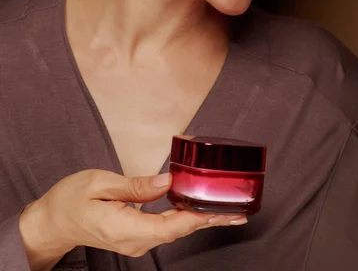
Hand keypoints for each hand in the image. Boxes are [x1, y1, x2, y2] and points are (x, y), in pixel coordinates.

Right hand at [19, 169, 246, 265]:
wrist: (53, 222)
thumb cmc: (71, 199)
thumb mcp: (98, 183)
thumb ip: (135, 185)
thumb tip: (167, 181)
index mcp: (125, 228)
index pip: (170, 226)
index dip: (199, 218)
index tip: (222, 212)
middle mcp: (135, 241)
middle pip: (179, 231)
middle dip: (210, 221)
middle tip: (239, 214)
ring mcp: (136, 242)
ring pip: (175, 231)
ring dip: (201, 220)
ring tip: (227, 212)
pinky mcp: (135, 236)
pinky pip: (166, 228)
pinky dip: (186, 218)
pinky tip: (199, 210)